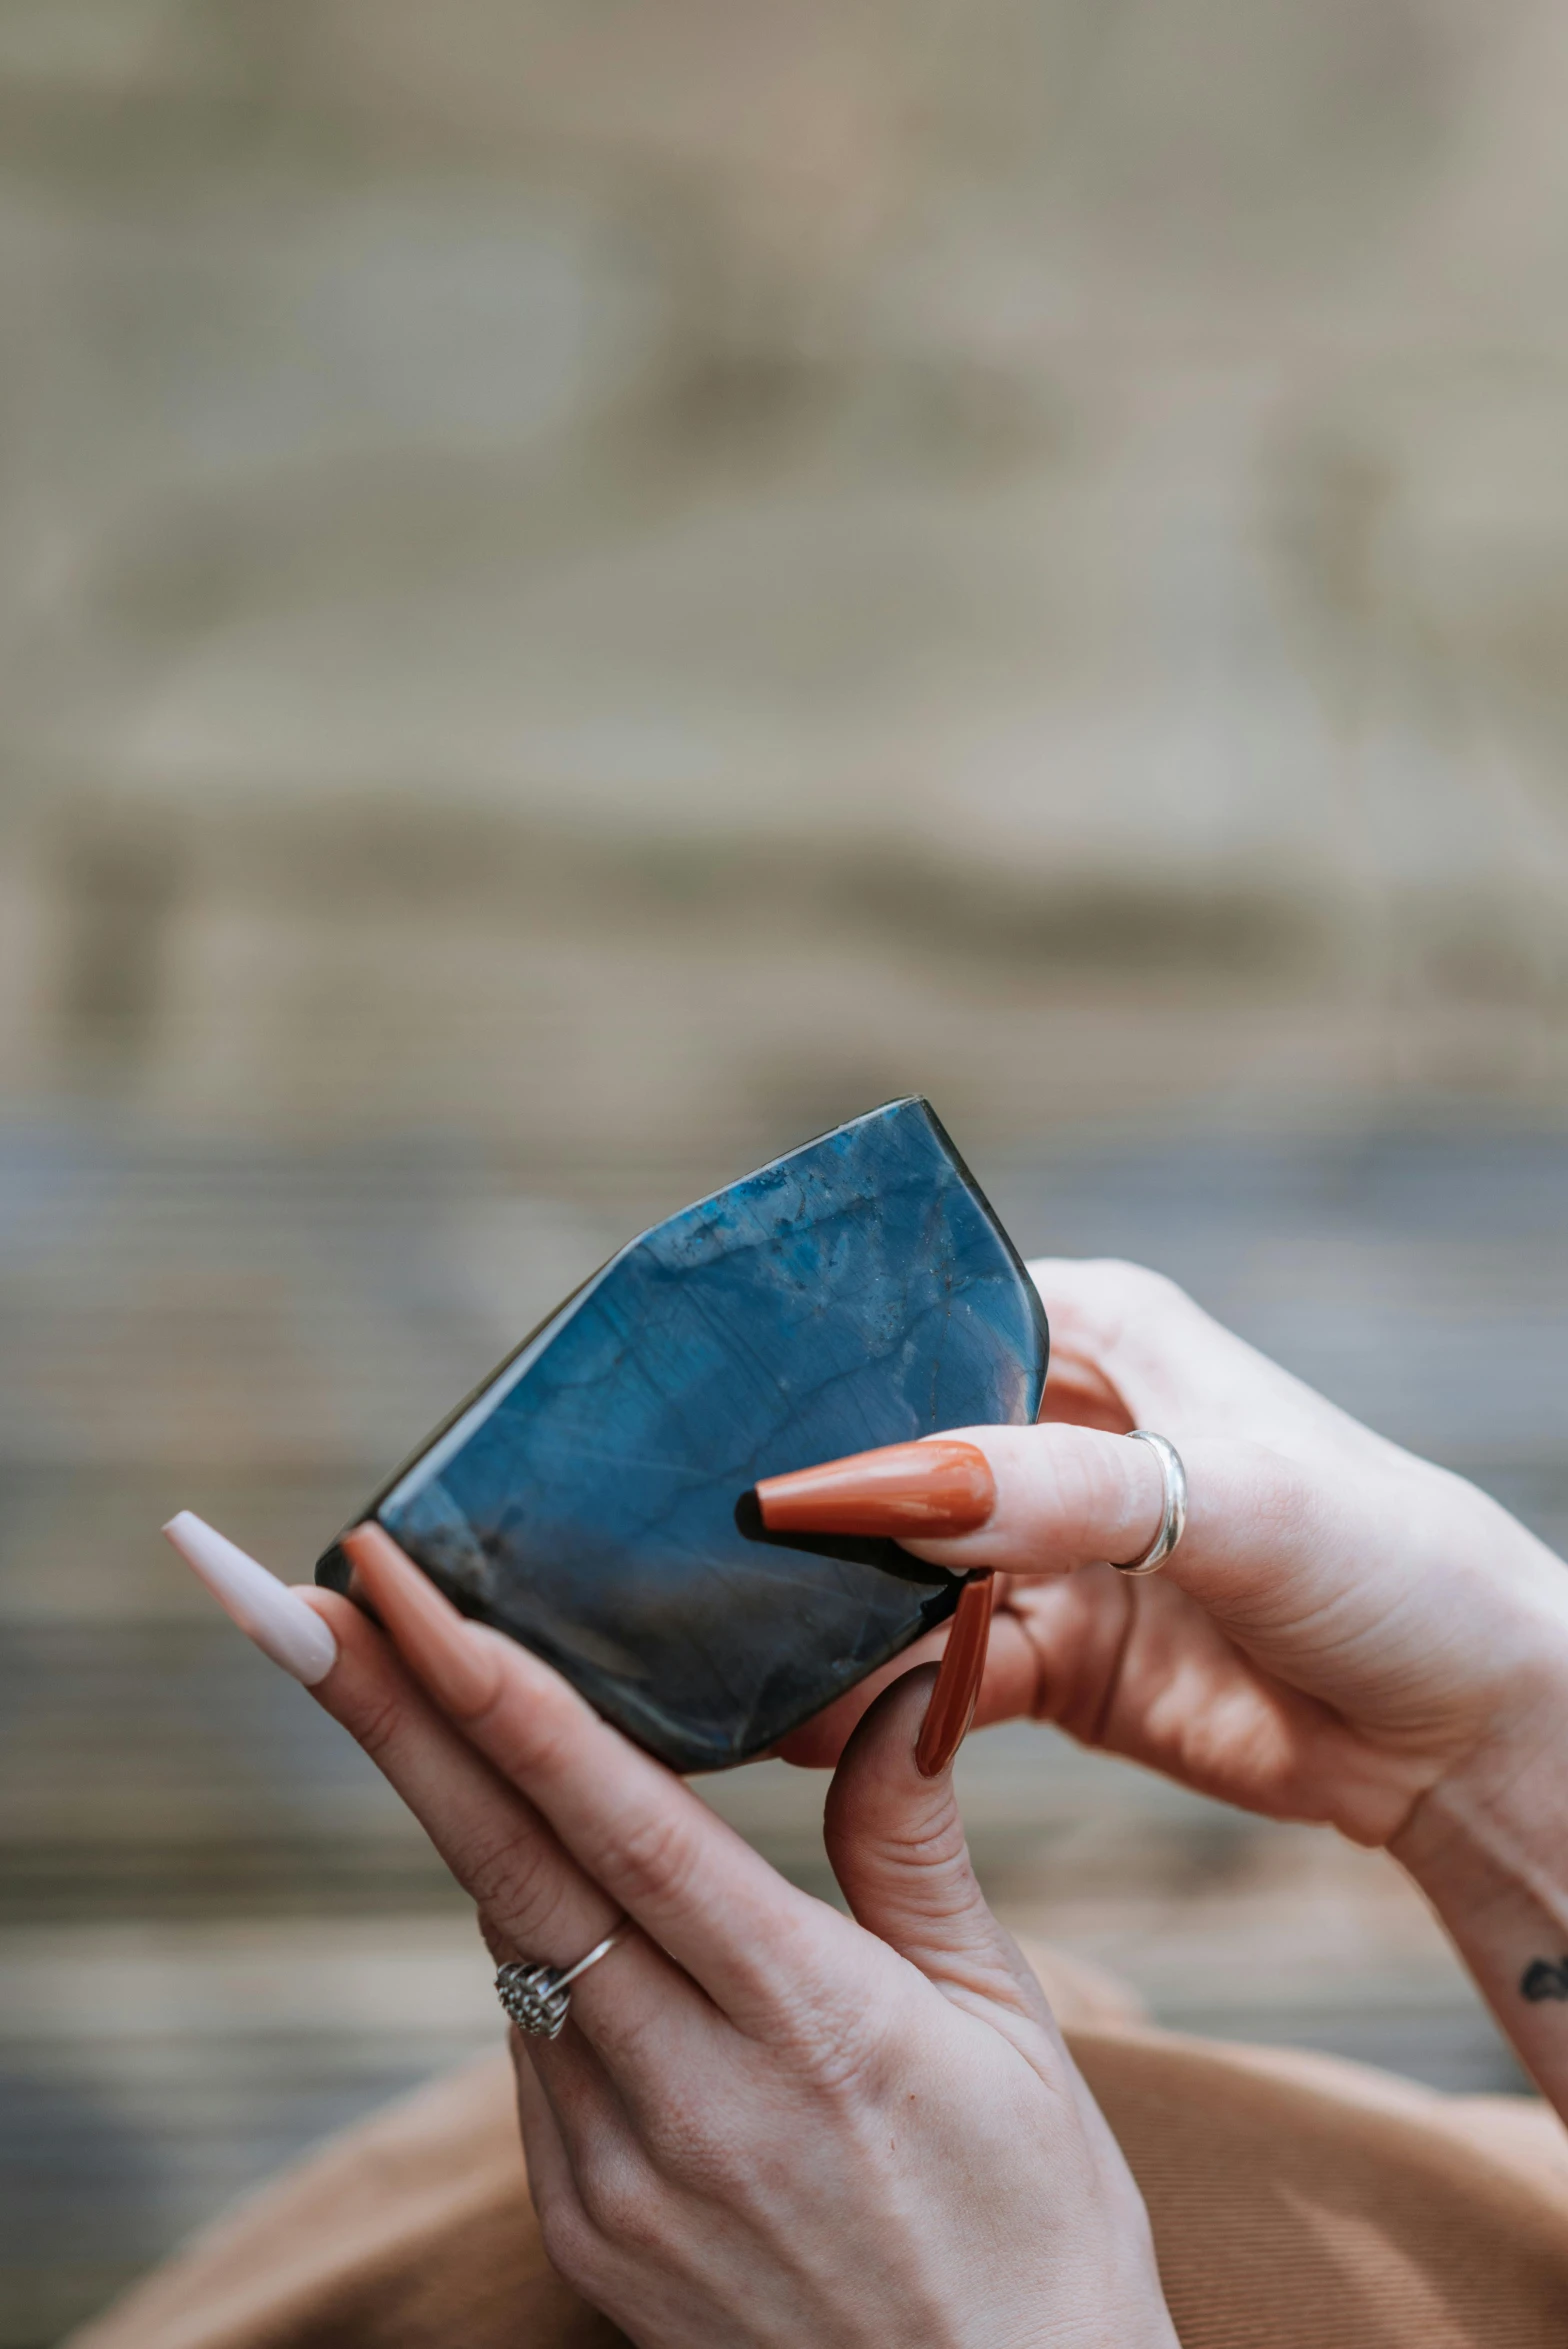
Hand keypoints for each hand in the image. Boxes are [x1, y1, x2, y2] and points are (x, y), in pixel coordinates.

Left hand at [299, 1526, 1175, 2348]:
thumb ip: (916, 1844)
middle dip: (395, 1718)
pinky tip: (543, 1863)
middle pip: (504, 1865)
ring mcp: (618, 2177)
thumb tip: (899, 1683)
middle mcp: (689, 2099)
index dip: (495, 1691)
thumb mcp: (1008, 2022)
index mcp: (810, 2022)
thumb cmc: (1035, 2228)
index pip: (614, 1821)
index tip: (400, 1589)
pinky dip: (529, 1932)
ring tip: (409, 1681)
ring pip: (509, 1942)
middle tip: (308, 1603)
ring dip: (457, 1808)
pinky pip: (532, 2038)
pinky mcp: (586, 2229)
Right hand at [780, 1259, 1567, 1853]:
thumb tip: (877, 1489)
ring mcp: (1039, 1550)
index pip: (917, 1324)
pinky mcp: (1041, 1660)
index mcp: (1091, 1329)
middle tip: (684, 1553)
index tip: (706, 1425)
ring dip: (818, 1617)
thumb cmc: (1385, 1557)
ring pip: (888, 1575)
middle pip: (883, 1455)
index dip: (816, 1371)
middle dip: (802, 1505)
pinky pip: (922, 1676)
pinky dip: (866, 1704)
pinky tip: (793, 1729)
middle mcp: (1048, 1428)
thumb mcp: (1226, 1495)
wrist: (1464, 1730)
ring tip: (718, 1651)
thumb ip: (1052, 1491)